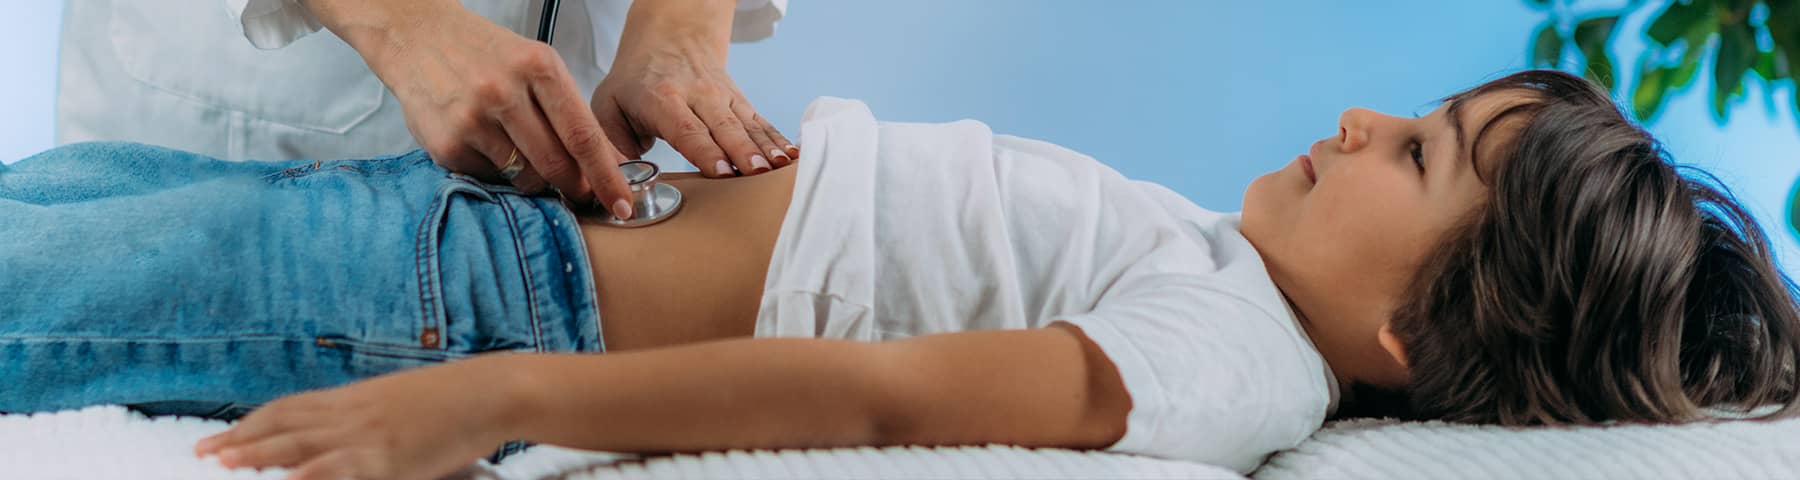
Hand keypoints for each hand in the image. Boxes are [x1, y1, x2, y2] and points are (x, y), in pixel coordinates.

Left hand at [192, 357, 524, 479]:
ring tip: (224, 464)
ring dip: (259, 453)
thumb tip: (340, 435)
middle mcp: (353, 412)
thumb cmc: (453, 401)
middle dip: (240, 440)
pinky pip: (342, 466)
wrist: (491, 391)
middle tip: (201, 453)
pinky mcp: (390, 455)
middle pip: (285, 424)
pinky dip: (312, 472)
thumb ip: (368, 417)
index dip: (251, 423)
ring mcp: (369, 434)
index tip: (218, 436)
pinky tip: (291, 478)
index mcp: (355, 399)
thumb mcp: (400, 404)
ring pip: (302, 444)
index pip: (290, 408)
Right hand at [305, 0, 636, 217]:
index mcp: (538, 67)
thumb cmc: (486, 54)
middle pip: (558, 164)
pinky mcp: (447, 144)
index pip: (584, 135)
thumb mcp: (535, 65)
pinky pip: (491, 178)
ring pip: (526, 177)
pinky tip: (485, 144)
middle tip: (578, 191)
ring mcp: (473, 119)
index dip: (607, 177)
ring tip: (520, 152)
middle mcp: (505, 92)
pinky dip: (497, 172)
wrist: (416, 37)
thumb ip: (569, 110)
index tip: (623, 204)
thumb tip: (608, 163)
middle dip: (575, 186)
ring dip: (535, 179)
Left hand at [591, 0, 797, 177]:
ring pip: (747, 125)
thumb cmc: (635, 80)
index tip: (721, 170)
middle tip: (756, 173)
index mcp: (662, 99)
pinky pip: (760, 122)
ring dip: (765, 147)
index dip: (704, 150)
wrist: (669, 36)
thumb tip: (622, 185)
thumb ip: (613, 147)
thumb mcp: (608, 107)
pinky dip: (777, 139)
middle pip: (724, 128)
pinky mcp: (740, 101)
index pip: (686, 128)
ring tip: (779, 167)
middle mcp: (698, 95)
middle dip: (742, 152)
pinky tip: (791, 156)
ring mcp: (724, 97)